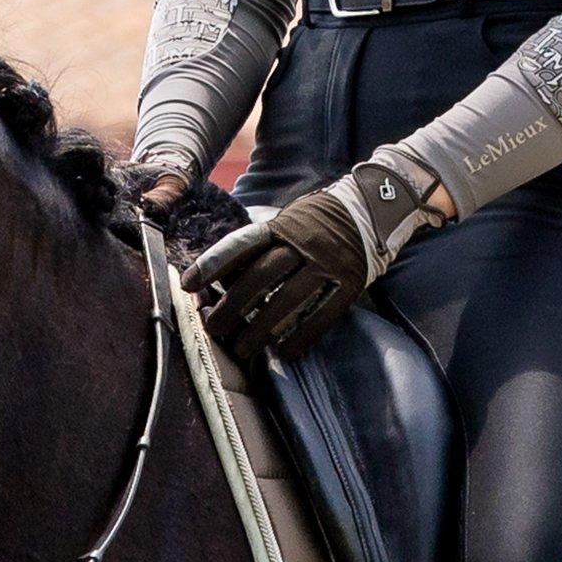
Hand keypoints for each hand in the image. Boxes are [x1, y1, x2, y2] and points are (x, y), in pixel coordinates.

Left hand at [186, 188, 373, 365]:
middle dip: (232, 306)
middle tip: (214, 329)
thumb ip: (262, 246)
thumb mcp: (288, 222)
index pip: (240, 245)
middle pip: (260, 277)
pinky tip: (284, 352)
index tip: (187, 284)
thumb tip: (224, 279)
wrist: (374, 208)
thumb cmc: (318, 222)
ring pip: (287, 299)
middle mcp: (302, 243)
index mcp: (281, 227)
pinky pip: (323, 313)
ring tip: (243, 349)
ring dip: (261, 328)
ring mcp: (327, 263)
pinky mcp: (350, 282)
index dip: (213, 264)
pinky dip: (302, 335)